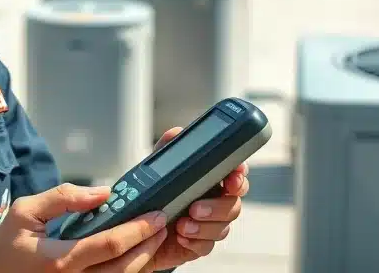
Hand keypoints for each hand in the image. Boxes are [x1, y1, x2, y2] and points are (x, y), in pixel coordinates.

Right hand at [0, 182, 169, 272]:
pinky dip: (128, 270)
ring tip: (153, 236)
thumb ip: (63, 198)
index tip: (156, 215)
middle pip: (126, 268)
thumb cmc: (4, 250)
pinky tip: (134, 253)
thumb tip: (102, 192)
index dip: (138, 229)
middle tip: (162, 223)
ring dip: (143, 259)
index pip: (111, 245)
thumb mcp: (25, 212)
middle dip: (149, 244)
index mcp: (61, 260)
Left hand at [145, 127, 250, 270]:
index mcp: (211, 178)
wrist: (139, 225)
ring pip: (223, 227)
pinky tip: (180, 237)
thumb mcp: (159, 166)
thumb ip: (169, 147)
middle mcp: (216, 200)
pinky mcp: (201, 242)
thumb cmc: (155, 191)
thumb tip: (176, 132)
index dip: (239, 175)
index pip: (236, 173)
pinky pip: (208, 245)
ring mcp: (211, 223)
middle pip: (234, 204)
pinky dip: (195, 242)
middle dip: (217, 207)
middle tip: (195, 207)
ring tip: (182, 225)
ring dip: (204, 227)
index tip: (232, 179)